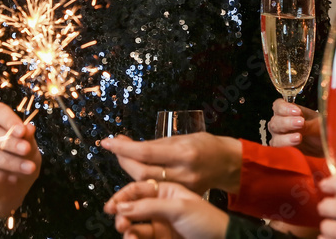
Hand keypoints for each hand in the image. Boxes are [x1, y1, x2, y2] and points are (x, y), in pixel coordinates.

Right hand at [0, 102, 40, 217]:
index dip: (8, 120)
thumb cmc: (17, 154)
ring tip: (27, 168)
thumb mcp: (27, 144)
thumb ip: (27, 136)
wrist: (8, 182)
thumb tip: (29, 128)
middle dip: (10, 143)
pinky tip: (12, 178)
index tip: (22, 131)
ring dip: (8, 162)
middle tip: (26, 150)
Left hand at [101, 133, 241, 194]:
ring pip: (146, 184)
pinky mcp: (183, 196)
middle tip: (115, 148)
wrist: (228, 164)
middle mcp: (183, 172)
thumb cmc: (206, 145)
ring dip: (130, 171)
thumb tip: (127, 142)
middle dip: (123, 160)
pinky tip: (138, 171)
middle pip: (142, 172)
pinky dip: (143, 181)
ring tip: (123, 157)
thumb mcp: (182, 137)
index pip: (145, 151)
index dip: (123, 148)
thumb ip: (156, 144)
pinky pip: (156, 190)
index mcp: (183, 152)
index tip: (108, 142)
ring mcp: (183, 187)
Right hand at [104, 180, 228, 238]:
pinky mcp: (161, 237)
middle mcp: (161, 206)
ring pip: (135, 224)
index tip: (111, 205)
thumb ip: (151, 207)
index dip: (123, 196)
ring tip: (128, 234)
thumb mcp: (180, 208)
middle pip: (133, 207)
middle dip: (123, 214)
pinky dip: (134, 237)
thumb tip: (124, 206)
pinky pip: (141, 236)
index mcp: (166, 191)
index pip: (138, 189)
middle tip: (119, 222)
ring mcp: (160, 223)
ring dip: (128, 228)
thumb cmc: (207, 220)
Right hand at [268, 99, 321, 156]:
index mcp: (290, 111)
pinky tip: (294, 146)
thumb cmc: (322, 130)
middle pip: (275, 121)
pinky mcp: (283, 148)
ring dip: (285, 137)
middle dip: (287, 122)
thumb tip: (300, 123)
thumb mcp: (318, 125)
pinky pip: (278, 148)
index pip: (278, 105)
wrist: (327, 145)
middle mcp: (282, 122)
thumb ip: (308, 125)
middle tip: (300, 123)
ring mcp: (281, 136)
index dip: (285, 108)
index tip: (298, 112)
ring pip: (275, 136)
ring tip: (299, 138)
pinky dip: (284, 146)